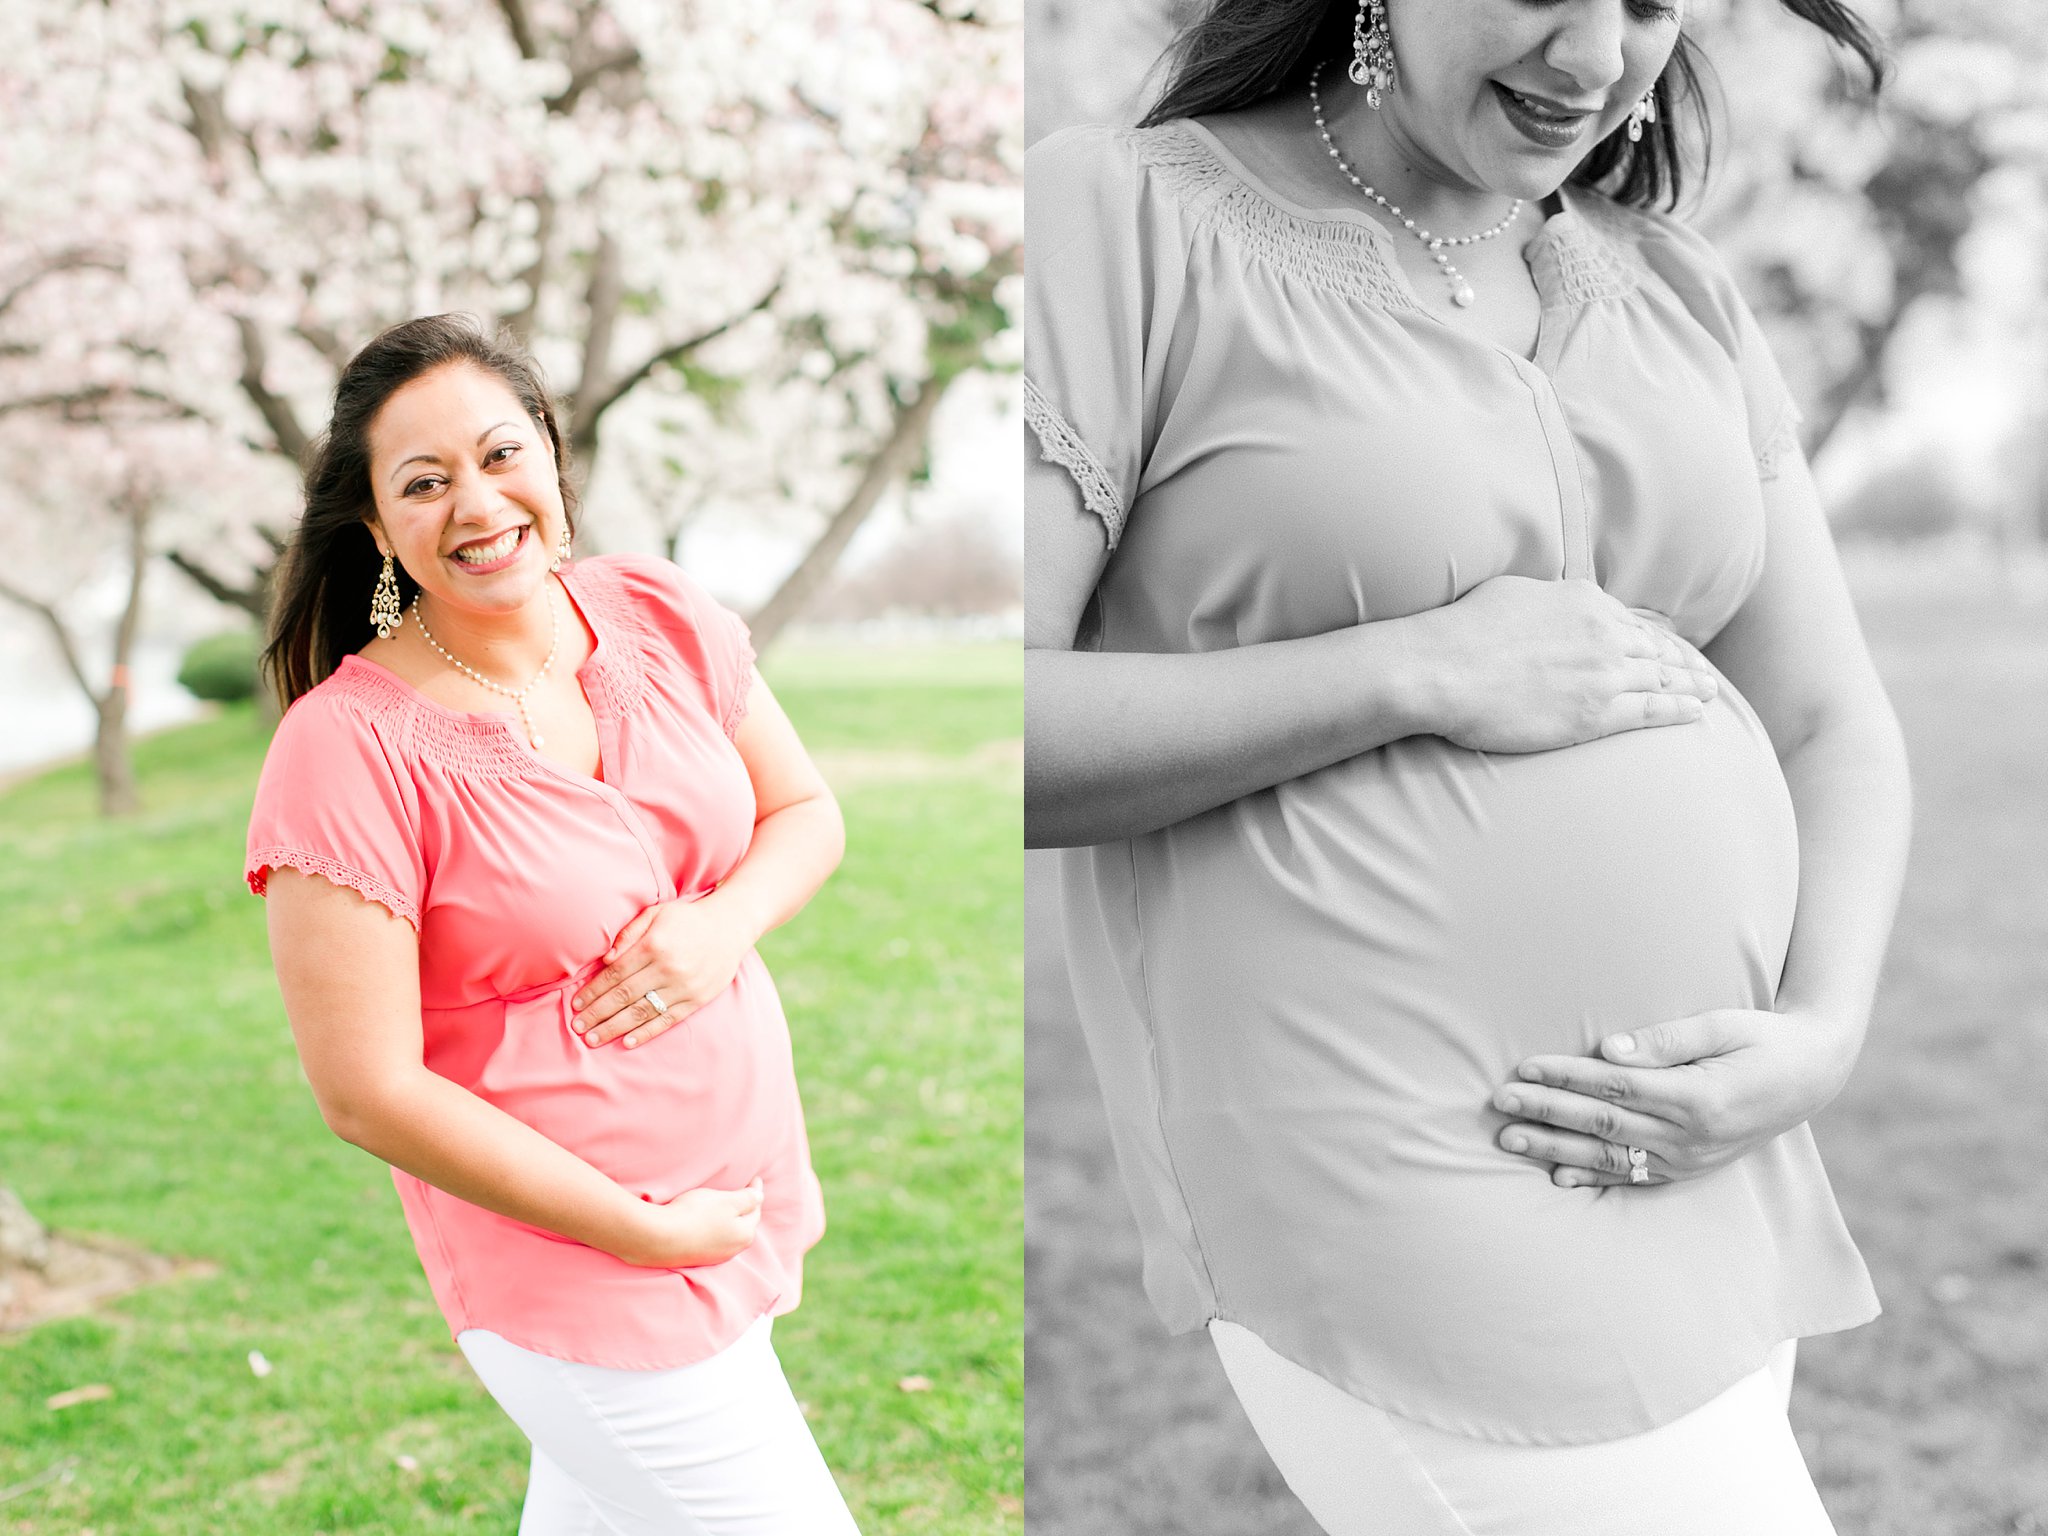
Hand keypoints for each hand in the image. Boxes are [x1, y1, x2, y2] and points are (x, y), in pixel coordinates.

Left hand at [571, 891, 755, 1048]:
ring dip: (614, 1027)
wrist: (731, 925)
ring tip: (593, 1038)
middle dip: (597, 1013)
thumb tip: (605, 960)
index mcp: (654, 945)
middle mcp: (668, 968)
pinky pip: (667, 1020)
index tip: (576, 1004)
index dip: (594, 991)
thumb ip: (629, 933)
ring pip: (642, 1012)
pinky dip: (646, 1032)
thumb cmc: (687, 918)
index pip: (616, 974)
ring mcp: (684, 986)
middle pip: (624, 996)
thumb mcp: (656, 913)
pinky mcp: (697, 999)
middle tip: (577, 1026)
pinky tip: (626, 1041)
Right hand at [619, 1178, 764, 1267]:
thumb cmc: (696, 1215)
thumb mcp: (726, 1201)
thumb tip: (760, 1197)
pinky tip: (707, 1222)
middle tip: (744, 1192)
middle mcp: (732, 1249)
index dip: (755, 1192)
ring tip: (726, 1206)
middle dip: (745, 1208)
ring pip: (728, 1233)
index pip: (755, 1209)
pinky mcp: (695, 1256)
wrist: (659, 1238)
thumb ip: (747, 1199)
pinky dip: (714, 1228)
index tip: (754, 1178)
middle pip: (744, 1224)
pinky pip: (712, 1239)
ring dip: (730, 1220)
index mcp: (744, 1234)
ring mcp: (713, 1256)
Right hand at [1413, 576, 1719, 753]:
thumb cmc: (1463, 631)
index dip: (1656, 636)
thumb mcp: (1513, 593)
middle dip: (1683, 661)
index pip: (1632, 621)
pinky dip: (1679, 711)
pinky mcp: (1596, 713)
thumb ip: (1548, 600)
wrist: (1444, 669)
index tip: (1668, 646)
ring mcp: (1604, 673)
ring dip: (1691, 686)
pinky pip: (1652, 711)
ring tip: (1709, 693)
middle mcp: (1604, 633)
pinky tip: (1696, 713)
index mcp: (1584, 600)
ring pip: (1663, 679)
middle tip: (1702, 672)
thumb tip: (1555, 603)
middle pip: (1656, 649)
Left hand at [1490, 1008, 1860, 1187]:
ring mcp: (1690, 1158)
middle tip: (1499, 1104)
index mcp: (1698, 1096)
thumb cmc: (1762, 1037)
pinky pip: (1634, 1177)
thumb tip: (1609, 1049)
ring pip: (1610, 1156)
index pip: (1615, 1088)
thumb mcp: (1723, 1024)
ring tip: (1510, 1139)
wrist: (1812, 1076)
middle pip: (1603, 1124)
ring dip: (1556, 1148)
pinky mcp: (1689, 1168)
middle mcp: (1691, 1136)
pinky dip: (1593, 1176)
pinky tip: (1557, 1174)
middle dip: (1546, 1113)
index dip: (1565, 1078)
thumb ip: (1667, 1039)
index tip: (1523, 1068)